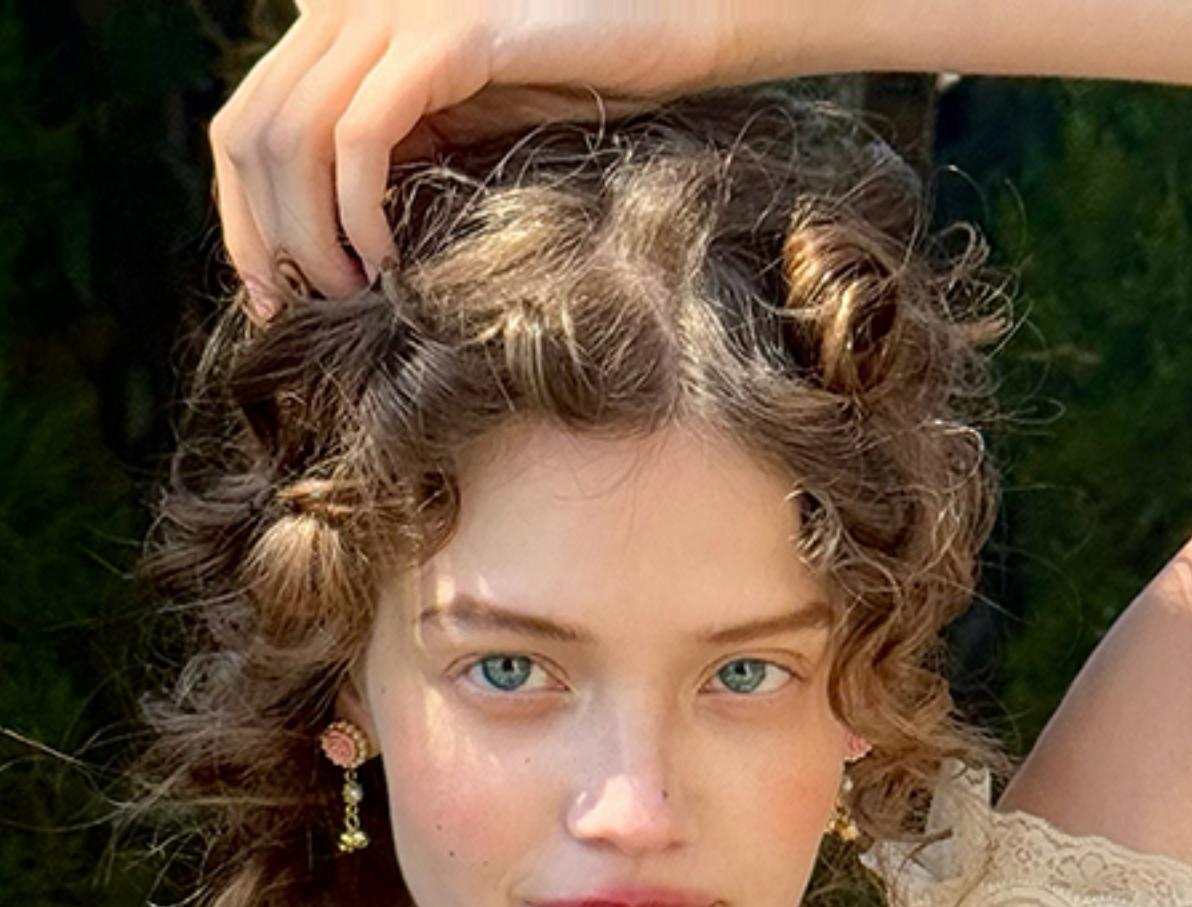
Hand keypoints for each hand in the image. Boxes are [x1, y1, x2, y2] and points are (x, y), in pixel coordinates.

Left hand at [209, 0, 752, 318]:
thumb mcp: (455, 129)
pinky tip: (389, 257)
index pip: (241, 123)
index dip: (240, 217)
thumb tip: (318, 248)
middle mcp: (349, 4)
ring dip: (314, 234)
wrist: (667, 33)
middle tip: (310, 307)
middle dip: (268, 237)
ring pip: (295, 137)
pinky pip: (361, 135)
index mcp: (341, 25)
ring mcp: (392, 11)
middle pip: (252, 133)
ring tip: (356, 290)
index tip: (269, 295)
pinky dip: (359, 209)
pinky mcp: (445, 36)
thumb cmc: (573, 92)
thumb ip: (388, 155)